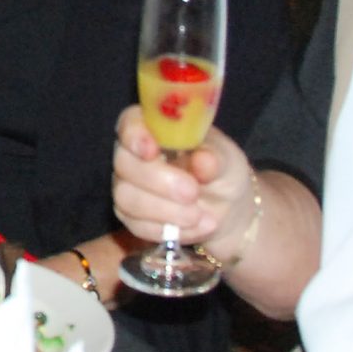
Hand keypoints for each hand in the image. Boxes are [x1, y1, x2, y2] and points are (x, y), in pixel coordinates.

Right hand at [110, 109, 254, 247]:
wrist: (228, 212)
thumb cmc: (223, 173)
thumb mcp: (228, 160)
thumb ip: (215, 158)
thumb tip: (203, 160)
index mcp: (154, 128)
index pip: (130, 122)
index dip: (134, 135)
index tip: (152, 151)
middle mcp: (133, 155)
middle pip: (124, 163)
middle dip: (159, 181)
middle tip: (192, 193)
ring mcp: (128, 186)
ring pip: (126, 198)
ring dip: (165, 210)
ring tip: (201, 216)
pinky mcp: (132, 217)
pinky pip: (138, 225)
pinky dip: (170, 229)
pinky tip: (199, 227)